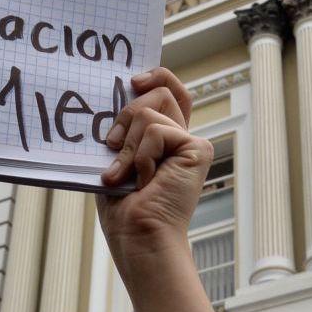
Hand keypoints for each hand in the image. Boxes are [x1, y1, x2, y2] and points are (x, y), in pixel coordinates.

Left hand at [97, 68, 209, 270]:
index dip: (157, 77)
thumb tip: (120, 96)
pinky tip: (146, 181)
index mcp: (165, 139)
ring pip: (149, 112)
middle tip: (113, 147)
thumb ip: (125, 128)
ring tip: (127, 176)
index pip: (170, 91)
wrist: (138, 235)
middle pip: (159, 92)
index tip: (134, 81)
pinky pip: (156, 131)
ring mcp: (192, 143)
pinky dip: (141, 156)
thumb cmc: (124, 208)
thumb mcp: (116, 158)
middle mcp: (182, 138)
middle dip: (126, 115)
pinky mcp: (199, 149)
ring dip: (127, 147)